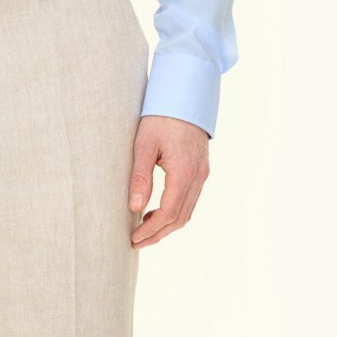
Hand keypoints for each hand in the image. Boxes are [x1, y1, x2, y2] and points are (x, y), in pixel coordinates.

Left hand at [128, 115, 209, 246]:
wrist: (186, 94)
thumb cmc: (161, 116)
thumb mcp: (144, 145)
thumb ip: (140, 177)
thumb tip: (134, 208)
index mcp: (184, 172)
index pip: (169, 212)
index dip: (151, 230)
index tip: (134, 238)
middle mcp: (198, 176)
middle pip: (180, 218)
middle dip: (158, 234)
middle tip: (136, 242)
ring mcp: (202, 173)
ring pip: (187, 211)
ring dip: (167, 225)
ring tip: (144, 231)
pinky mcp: (201, 169)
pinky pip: (190, 199)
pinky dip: (175, 212)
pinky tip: (156, 211)